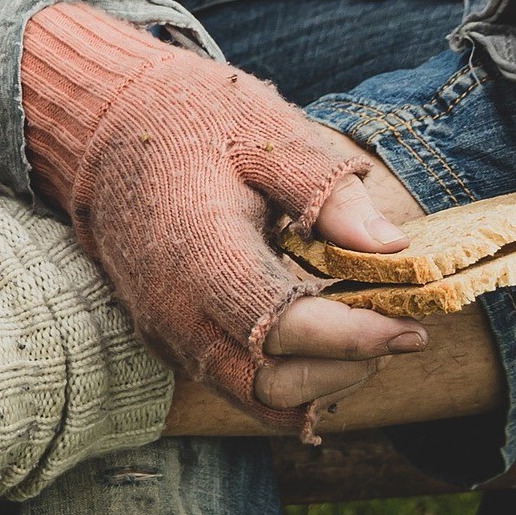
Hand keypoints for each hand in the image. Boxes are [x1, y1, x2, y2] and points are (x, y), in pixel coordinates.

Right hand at [22, 3, 424, 431]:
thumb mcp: (265, 133)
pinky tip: (319, 342)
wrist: (103, 124)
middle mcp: (173, 306)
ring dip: (315, 382)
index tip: (411, 326)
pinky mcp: (162, 332)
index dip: (355, 339)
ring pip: (248, 395)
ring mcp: (162, 326)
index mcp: (201, 252)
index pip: (285, 328)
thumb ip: (327, 193)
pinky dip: (281, 377)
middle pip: (270, 385)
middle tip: (395, 333)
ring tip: (363, 340)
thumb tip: (391, 248)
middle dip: (343, 370)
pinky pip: (226, 379)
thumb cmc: (190, 119)